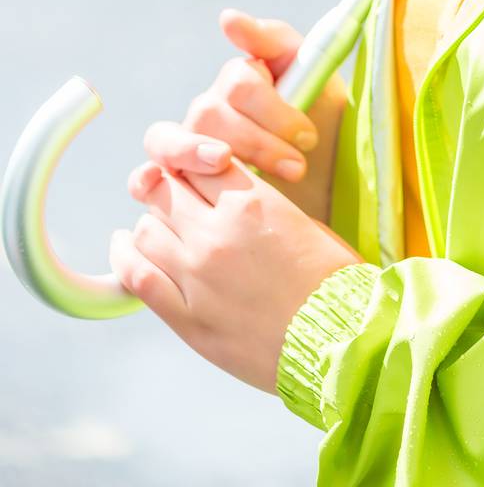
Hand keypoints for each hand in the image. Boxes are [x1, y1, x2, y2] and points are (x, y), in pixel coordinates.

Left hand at [110, 153, 364, 391]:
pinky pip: (137, 277)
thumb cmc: (332, 280)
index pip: (199, 163)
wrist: (340, 341)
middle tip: (172, 196)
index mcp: (251, 202)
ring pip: (145, 229)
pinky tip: (123, 247)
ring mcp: (196, 276)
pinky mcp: (186, 318)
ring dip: (151, 222)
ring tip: (157, 226)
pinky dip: (125, 257)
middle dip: (168, 189)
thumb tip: (228, 200)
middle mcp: (216, 233)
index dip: (194, 163)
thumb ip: (259, 205)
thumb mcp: (302, 222)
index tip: (194, 171)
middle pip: (164, 190)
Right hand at [128, 10, 348, 222]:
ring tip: (233, 169)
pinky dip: (142, 179)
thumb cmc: (319, 121)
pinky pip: (143, 179)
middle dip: (257, 143)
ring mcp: (186, 145)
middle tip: (297, 167)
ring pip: (173, 143)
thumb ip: (271, 40)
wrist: (325, 178)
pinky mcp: (179, 184)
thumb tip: (225, 18)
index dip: (275, 111)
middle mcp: (205, 110)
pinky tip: (153, 181)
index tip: (308, 137)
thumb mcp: (311, 75)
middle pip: (209, 115)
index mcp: (236, 81)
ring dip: (203, 156)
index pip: (240, 85)